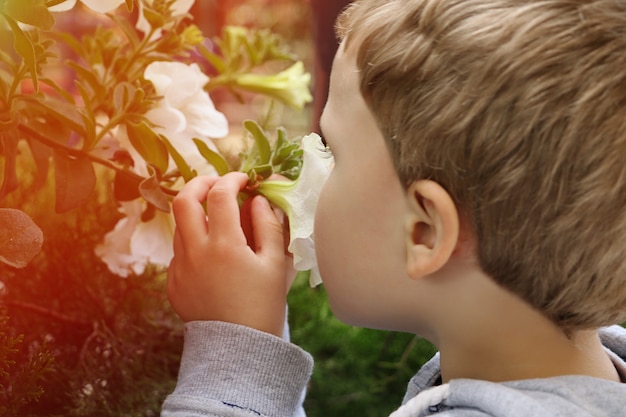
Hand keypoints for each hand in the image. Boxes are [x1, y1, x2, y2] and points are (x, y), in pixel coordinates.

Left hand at [167, 172, 289, 336]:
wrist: (238, 350)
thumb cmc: (264, 305)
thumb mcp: (274, 264)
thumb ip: (267, 225)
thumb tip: (257, 200)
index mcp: (224, 245)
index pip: (220, 194)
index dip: (232, 179)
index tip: (244, 179)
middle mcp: (195, 252)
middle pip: (184, 200)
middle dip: (200, 183)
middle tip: (217, 184)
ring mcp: (180, 268)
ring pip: (179, 225)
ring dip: (197, 213)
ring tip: (219, 221)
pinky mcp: (173, 283)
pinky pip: (179, 251)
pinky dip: (194, 240)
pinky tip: (213, 255)